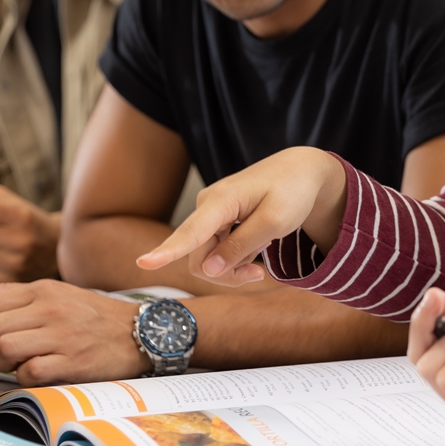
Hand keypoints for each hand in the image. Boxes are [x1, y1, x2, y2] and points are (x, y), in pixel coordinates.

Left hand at [0, 279, 147, 385]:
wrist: (140, 331)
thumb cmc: (92, 315)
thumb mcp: (55, 293)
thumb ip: (11, 292)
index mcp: (44, 289)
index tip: (9, 333)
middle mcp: (51, 308)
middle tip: (16, 351)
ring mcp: (62, 335)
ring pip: (6, 349)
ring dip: (8, 364)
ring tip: (25, 363)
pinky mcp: (72, 361)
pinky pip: (29, 372)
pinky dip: (28, 378)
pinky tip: (43, 372)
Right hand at [137, 147, 346, 286]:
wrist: (301, 171)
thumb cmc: (292, 191)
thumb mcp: (276, 222)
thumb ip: (241, 246)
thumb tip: (208, 270)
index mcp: (221, 201)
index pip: (191, 233)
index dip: (167, 252)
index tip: (143, 263)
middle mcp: (207, 206)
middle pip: (200, 257)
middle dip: (226, 274)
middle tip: (259, 274)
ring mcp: (210, 213)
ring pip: (207, 258)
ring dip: (233, 266)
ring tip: (262, 253)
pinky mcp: (216, 219)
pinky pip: (215, 250)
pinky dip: (236, 256)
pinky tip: (257, 244)